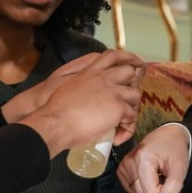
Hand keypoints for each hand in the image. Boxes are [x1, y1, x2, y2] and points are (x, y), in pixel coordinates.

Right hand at [19, 49, 142, 156]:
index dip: (126, 58)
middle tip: (129, 99)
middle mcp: (103, 78)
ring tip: (122, 121)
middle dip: (132, 84)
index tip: (134, 64)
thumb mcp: (69, 86)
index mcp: (90, 71)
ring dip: (131, 108)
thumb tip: (89, 94)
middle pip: (129, 72)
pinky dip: (128, 128)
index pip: (112, 56)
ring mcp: (113, 91)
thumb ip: (82, 85)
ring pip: (135, 94)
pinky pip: (132, 116)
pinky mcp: (118, 107)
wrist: (56, 122)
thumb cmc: (56, 110)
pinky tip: (118, 137)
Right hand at [117, 123, 190, 192]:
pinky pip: (131, 189)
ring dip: (149, 189)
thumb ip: (174, 185)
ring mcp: (123, 166)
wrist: (168, 135)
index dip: (163, 192)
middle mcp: (129, 162)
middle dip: (156, 191)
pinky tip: (148, 176)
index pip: (150, 192)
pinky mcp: (121, 169)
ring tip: (156, 175)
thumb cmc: (174, 148)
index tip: (169, 181)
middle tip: (164, 177)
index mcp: (143, 159)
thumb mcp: (180, 166)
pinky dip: (142, 187)